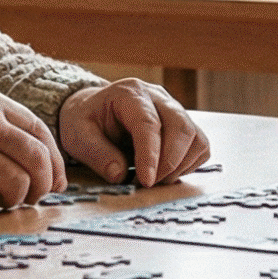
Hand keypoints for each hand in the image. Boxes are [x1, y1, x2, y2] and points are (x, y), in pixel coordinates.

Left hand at [60, 79, 210, 185]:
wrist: (93, 111)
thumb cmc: (86, 121)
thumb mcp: (77, 136)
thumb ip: (96, 154)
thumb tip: (119, 175)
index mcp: (130, 94)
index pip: (149, 123)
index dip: (151, 155)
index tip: (146, 181)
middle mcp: (158, 97)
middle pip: (181, 127)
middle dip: (169, 163)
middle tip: (148, 184)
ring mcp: (175, 110)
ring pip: (196, 138)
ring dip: (180, 166)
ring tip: (155, 179)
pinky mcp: (184, 125)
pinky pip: (200, 147)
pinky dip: (188, 165)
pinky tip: (165, 172)